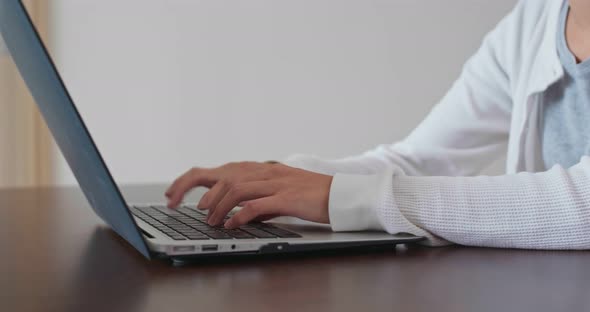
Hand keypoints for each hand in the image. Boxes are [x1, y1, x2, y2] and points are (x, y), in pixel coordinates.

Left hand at [165, 162, 332, 228]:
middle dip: (195, 188)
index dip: (192, 179)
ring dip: (218, 206)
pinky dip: (240, 215)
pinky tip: (232, 224)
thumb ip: (257, 199)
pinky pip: (257, 204)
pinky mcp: (287, 197)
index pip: (220, 170)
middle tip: (178, 204)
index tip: (173, 193)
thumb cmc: (310, 195)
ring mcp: (276, 183)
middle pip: (222, 174)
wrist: (339, 194)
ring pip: (236, 188)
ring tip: (210, 221)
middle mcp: (265, 172)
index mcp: (261, 169)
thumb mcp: (278, 193)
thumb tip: (237, 214)